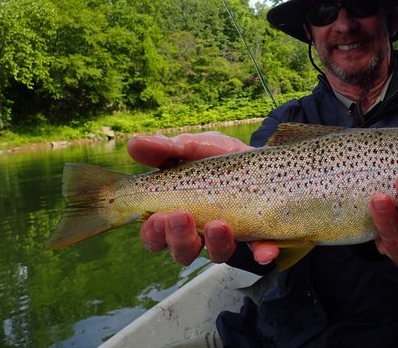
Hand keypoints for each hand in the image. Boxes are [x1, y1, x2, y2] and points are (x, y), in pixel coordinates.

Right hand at [128, 132, 279, 265]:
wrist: (260, 156)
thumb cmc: (218, 157)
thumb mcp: (193, 147)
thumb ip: (166, 149)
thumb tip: (132, 144)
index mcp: (175, 214)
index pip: (155, 235)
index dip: (153, 232)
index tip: (157, 216)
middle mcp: (199, 233)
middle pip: (182, 251)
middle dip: (179, 239)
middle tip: (182, 216)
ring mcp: (229, 237)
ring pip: (217, 254)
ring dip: (216, 244)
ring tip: (219, 224)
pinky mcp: (259, 238)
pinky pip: (261, 252)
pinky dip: (262, 253)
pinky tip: (265, 249)